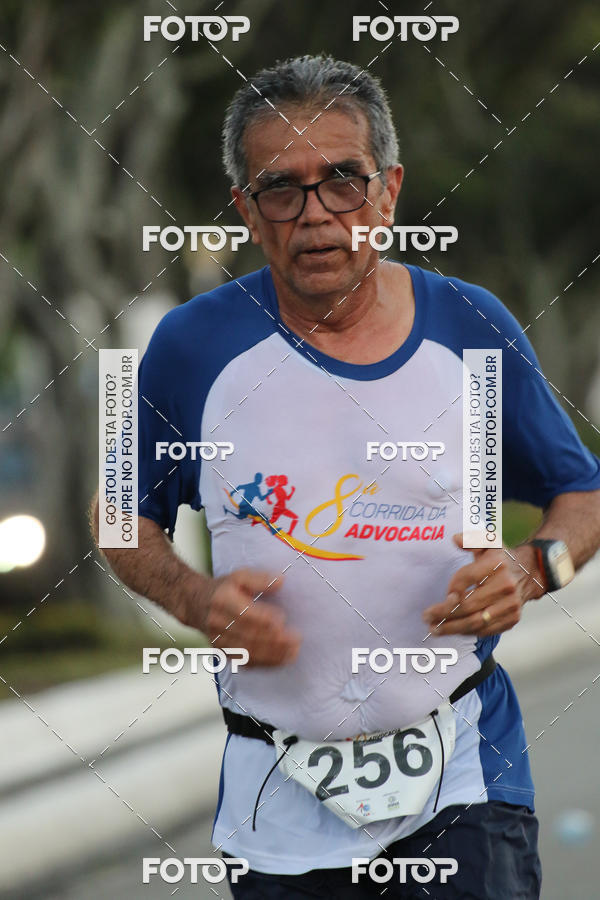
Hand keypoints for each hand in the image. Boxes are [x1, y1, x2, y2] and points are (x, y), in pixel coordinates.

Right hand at [187, 568, 301, 666]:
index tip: (283, 619)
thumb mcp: (238, 576)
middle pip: (248, 635)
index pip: (245, 613)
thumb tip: (281, 582)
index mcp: (222, 600)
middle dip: (274, 640)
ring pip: (248, 652)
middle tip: (296, 640)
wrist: (193, 603)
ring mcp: (219, 640)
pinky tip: (281, 660)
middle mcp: (218, 622)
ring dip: (273, 655)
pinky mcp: (223, 653)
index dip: (264, 618)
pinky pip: (245, 662)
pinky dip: (264, 663)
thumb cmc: (221, 589)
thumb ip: (259, 579)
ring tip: (293, 653)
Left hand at [422, 533, 537, 636]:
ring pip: (475, 621)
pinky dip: (467, 632)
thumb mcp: (489, 541)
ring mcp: (510, 605)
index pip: (466, 578)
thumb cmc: (502, 559)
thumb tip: (455, 539)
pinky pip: (485, 630)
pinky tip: (454, 630)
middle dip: (444, 613)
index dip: (452, 587)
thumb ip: (472, 538)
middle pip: (468, 604)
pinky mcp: (512, 619)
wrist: (531, 573)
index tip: (442, 595)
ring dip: (452, 628)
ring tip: (435, 629)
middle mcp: (505, 586)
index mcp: (496, 564)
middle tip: (427, 617)